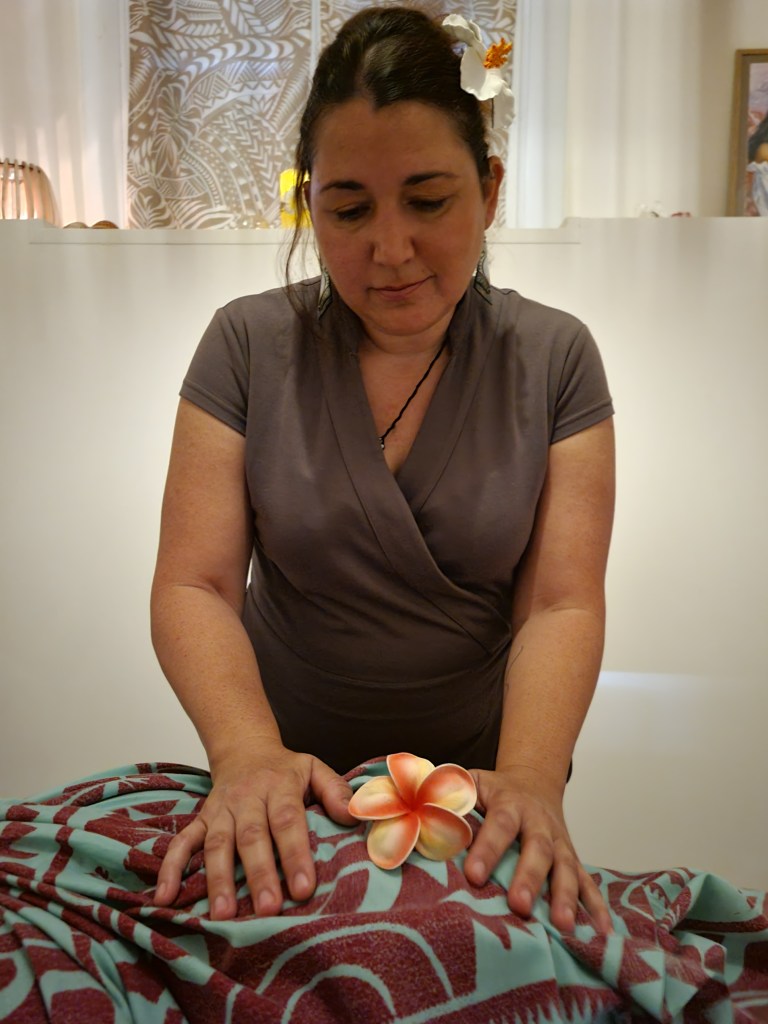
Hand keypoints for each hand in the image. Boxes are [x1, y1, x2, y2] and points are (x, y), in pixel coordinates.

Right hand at [153, 744, 354, 919]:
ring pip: (217, 845)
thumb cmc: (285, 769)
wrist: (244, 748)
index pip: (288, 821)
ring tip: (224, 914)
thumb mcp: (314, 769)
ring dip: (218, 880)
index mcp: (279, 786)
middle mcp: (247, 798)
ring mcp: (220, 810)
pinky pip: (182, 842)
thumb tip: (355, 815)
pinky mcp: (200, 819)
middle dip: (259, 874)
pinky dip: (170, 868)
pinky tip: (164, 897)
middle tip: (269, 909)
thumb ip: (335, 790)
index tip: (305, 888)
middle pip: (252, 837)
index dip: (295, 855)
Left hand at [463, 765, 611, 934]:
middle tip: (519, 906)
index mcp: (511, 803)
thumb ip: (450, 794)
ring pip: (567, 868)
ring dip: (566, 897)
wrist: (533, 781)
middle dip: (530, 878)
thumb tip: (423, 812)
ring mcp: (560, 842)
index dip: (488, 848)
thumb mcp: (471, 781)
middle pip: (538, 849)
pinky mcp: (573, 859)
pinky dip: (597, 906)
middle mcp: (540, 822)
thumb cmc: (494, 791)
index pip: (500, 824)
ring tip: (562, 925)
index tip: (473, 875)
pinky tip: (601, 931)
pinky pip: (588, 883)